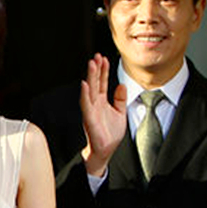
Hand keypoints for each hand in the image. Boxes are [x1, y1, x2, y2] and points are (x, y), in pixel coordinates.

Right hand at [80, 53, 127, 176]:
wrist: (106, 151)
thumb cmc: (110, 134)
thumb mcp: (120, 113)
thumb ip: (120, 99)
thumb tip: (121, 85)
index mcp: (101, 101)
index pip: (102, 82)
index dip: (103, 70)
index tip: (104, 58)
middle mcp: (94, 103)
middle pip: (94, 82)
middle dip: (95, 69)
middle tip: (96, 56)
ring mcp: (91, 110)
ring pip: (89, 90)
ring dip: (90, 77)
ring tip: (91, 64)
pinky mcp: (89, 119)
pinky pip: (86, 105)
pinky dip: (85, 94)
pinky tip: (85, 84)